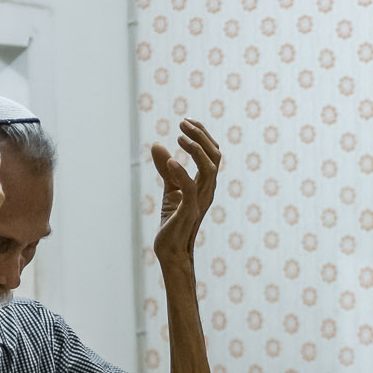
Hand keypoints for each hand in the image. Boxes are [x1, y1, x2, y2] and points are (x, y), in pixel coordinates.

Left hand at [151, 119, 220, 261]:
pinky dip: (181, 172)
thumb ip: (167, 168)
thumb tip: (157, 144)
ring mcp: (200, 201)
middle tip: (182, 123)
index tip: (186, 121)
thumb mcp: (171, 190)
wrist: (172, 250)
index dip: (203, 134)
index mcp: (207, 184)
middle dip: (201, 136)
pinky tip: (170, 162)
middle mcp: (208, 190)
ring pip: (209, 169)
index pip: (213, 153)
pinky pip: (190, 188)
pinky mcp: (189, 211)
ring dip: (196, 150)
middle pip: (215, 156)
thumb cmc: (174, 222)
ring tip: (179, 138)